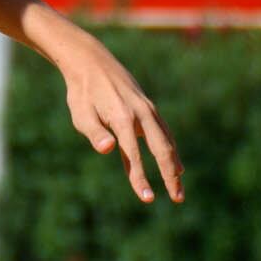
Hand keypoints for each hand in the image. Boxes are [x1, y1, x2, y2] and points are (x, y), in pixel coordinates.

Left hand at [48, 31, 183, 205]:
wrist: (91, 62)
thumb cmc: (82, 93)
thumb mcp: (81, 114)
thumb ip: (95, 132)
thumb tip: (108, 150)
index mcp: (122, 119)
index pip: (134, 156)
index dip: (141, 178)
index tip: (148, 198)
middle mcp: (140, 114)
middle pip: (162, 149)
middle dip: (170, 176)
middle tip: (178, 198)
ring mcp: (147, 109)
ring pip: (167, 140)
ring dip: (174, 164)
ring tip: (179, 186)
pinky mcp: (148, 107)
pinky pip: (164, 131)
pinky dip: (170, 147)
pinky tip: (174, 161)